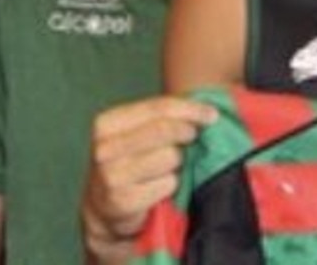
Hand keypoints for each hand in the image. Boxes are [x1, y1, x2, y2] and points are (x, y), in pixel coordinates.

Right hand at [81, 96, 216, 262]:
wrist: (106, 209)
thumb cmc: (133, 163)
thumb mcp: (141, 133)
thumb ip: (167, 118)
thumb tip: (209, 112)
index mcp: (106, 124)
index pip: (158, 108)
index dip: (191, 109)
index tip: (213, 114)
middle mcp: (103, 148)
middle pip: (164, 130)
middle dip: (187, 132)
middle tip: (193, 137)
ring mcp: (110, 176)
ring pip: (169, 156)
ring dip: (176, 163)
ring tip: (166, 169)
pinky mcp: (122, 201)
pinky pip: (168, 183)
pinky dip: (170, 185)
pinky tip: (159, 189)